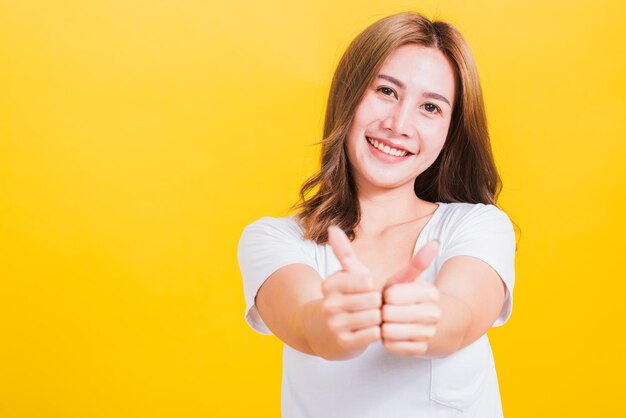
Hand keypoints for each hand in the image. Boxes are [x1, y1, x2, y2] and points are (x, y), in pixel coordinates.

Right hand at [322, 226, 381, 350]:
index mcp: (330, 284)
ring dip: (378, 318)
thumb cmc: (346, 296)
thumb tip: (332, 227)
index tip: (368, 289)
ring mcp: (334, 325)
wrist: (326, 330)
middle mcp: (329, 304)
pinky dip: (376, 331)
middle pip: (373, 300)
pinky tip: (369, 329)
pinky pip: (373, 334)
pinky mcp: (343, 343)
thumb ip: (343, 251)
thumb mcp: (346, 274)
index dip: (374, 286)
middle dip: (378, 302)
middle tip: (372, 305)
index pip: (367, 281)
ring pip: (375, 317)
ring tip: (371, 316)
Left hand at [381, 241, 440, 355]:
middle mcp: (432, 313)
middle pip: (388, 314)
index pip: (391, 295)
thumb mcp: (403, 279)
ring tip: (386, 321)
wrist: (429, 326)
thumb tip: (413, 239)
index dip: (383, 295)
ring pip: (389, 331)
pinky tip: (390, 333)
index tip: (387, 295)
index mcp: (428, 292)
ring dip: (382, 326)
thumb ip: (397, 260)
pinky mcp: (420, 350)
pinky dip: (386, 340)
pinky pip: (391, 346)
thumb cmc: (405, 297)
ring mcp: (428, 333)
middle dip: (381, 311)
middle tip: (384, 310)